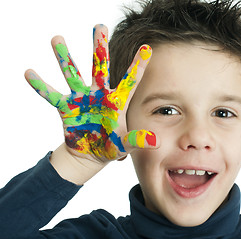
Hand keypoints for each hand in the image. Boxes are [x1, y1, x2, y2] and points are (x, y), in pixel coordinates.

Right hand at [25, 24, 157, 162]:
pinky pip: (51, 95)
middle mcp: (99, 94)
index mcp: (116, 101)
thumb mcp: (124, 144)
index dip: (138, 65)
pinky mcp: (66, 107)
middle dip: (100, 48)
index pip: (129, 80)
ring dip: (65, 58)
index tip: (147, 48)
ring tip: (57, 39)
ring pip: (72, 74)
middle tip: (100, 27)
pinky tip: (29, 73)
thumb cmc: (110, 146)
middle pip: (99, 67)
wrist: (91, 155)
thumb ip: (137, 140)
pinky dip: (41, 86)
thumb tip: (155, 140)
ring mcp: (82, 99)